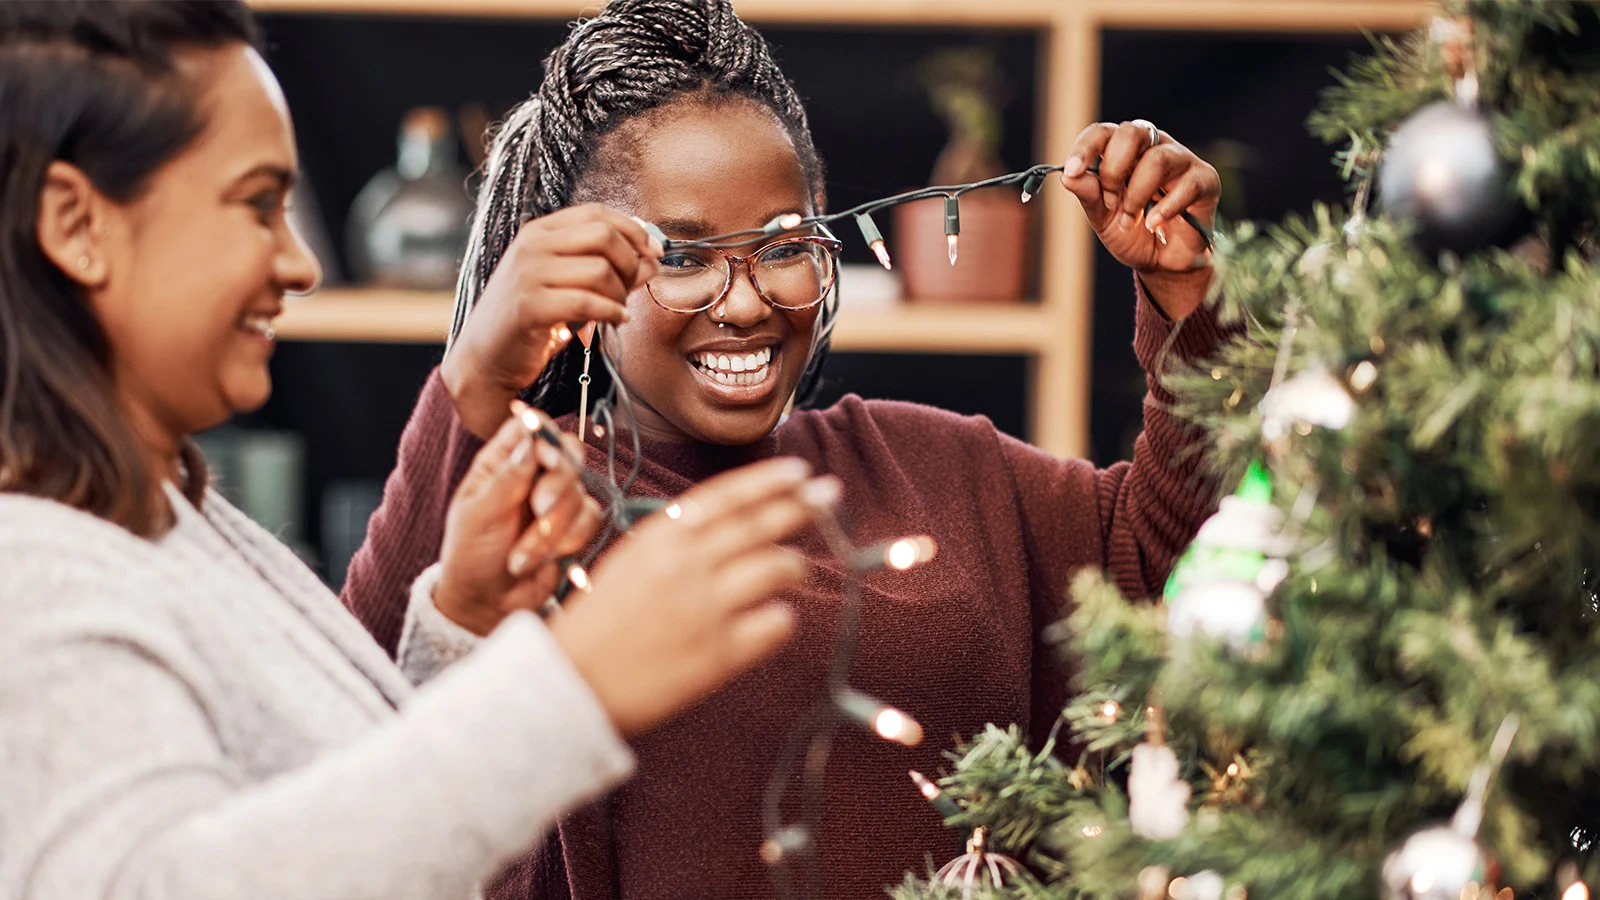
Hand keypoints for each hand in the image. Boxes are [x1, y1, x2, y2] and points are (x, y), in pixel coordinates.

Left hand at [435, 402, 602, 635]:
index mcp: (502, 462)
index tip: (545, 457)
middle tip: (539, 508)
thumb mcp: (478, 515)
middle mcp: (533, 475)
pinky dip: (568, 540)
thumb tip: (531, 440)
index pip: (532, 427)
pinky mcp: (574, 526)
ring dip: (553, 528)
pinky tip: (544, 559)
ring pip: (580, 491)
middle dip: (558, 483)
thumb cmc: (472, 556)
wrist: (488, 603)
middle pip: (567, 453)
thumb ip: (507, 478)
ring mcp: (556, 500)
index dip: (545, 435)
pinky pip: (590, 519)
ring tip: (522, 557)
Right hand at [441, 204, 662, 438]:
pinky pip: (588, 303)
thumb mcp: (569, 286)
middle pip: (603, 236)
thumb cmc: (531, 320)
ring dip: (620, 295)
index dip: (633, 230)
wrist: (485, 357)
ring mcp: (527, 274)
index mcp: (540, 232)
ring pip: (600, 271)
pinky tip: (616, 321)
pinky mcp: (530, 306)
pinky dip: (611, 313)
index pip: (597, 213)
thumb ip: (609, 270)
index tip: (654, 252)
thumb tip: (652, 261)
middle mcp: (531, 245)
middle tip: (631, 289)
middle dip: (630, 263)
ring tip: (616, 311)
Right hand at [552, 458, 837, 736]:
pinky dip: (782, 618)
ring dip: (795, 565)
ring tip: (795, 569)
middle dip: (804, 506)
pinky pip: (777, 623)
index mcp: (661, 538)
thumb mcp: (629, 561)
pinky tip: (773, 620)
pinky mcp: (720, 654)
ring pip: (780, 568)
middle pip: (763, 524)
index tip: (801, 472)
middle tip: (830, 498)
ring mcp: (706, 608)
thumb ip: (678, 539)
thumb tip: (737, 520)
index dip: (770, 481)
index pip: (729, 496)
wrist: (567, 685)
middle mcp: (686, 565)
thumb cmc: (598, 623)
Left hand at [1060, 119, 1219, 318]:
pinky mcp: (1205, 179)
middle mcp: (1154, 146)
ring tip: (1130, 220)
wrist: (1164, 264)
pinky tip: (1153, 225)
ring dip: (1136, 195)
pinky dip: (1163, 210)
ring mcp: (1182, 160)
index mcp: (1125, 151)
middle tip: (1110, 202)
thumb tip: (1069, 177)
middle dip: (1113, 171)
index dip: (1086, 147)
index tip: (1072, 171)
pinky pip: (1185, 185)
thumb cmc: (1133, 233)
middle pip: (1132, 132)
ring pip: (1157, 160)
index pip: (1103, 132)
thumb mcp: (1103, 218)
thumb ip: (1089, 195)